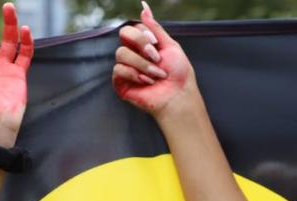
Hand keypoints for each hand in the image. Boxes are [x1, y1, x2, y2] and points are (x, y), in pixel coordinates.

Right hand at [112, 2, 197, 116]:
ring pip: (121, 53)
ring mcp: (126, 68)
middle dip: (140, 44)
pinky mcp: (121, 83)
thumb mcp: (170, 45)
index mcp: (144, 44)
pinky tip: (146, 82)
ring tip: (156, 75)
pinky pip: (118, 70)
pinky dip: (134, 74)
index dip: (143, 33)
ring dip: (142, 64)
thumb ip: (155, 27)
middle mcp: (133, 54)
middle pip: (123, 34)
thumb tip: (144, 7)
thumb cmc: (178, 74)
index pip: (134, 27)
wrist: (178, 96)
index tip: (156, 44)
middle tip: (155, 57)